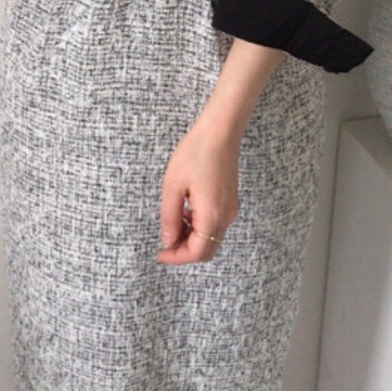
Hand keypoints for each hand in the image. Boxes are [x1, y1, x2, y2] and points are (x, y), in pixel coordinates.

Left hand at [157, 118, 240, 265]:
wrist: (220, 132)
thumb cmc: (195, 153)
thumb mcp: (173, 186)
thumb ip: (170, 217)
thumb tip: (168, 240)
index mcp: (211, 215)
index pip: (197, 252)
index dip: (177, 258)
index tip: (160, 254)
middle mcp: (226, 217)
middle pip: (207, 251)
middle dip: (185, 252)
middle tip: (165, 243)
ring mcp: (231, 210)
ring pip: (212, 239)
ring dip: (192, 239)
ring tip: (173, 222)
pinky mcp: (231, 202)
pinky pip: (216, 226)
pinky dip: (200, 228)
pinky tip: (186, 212)